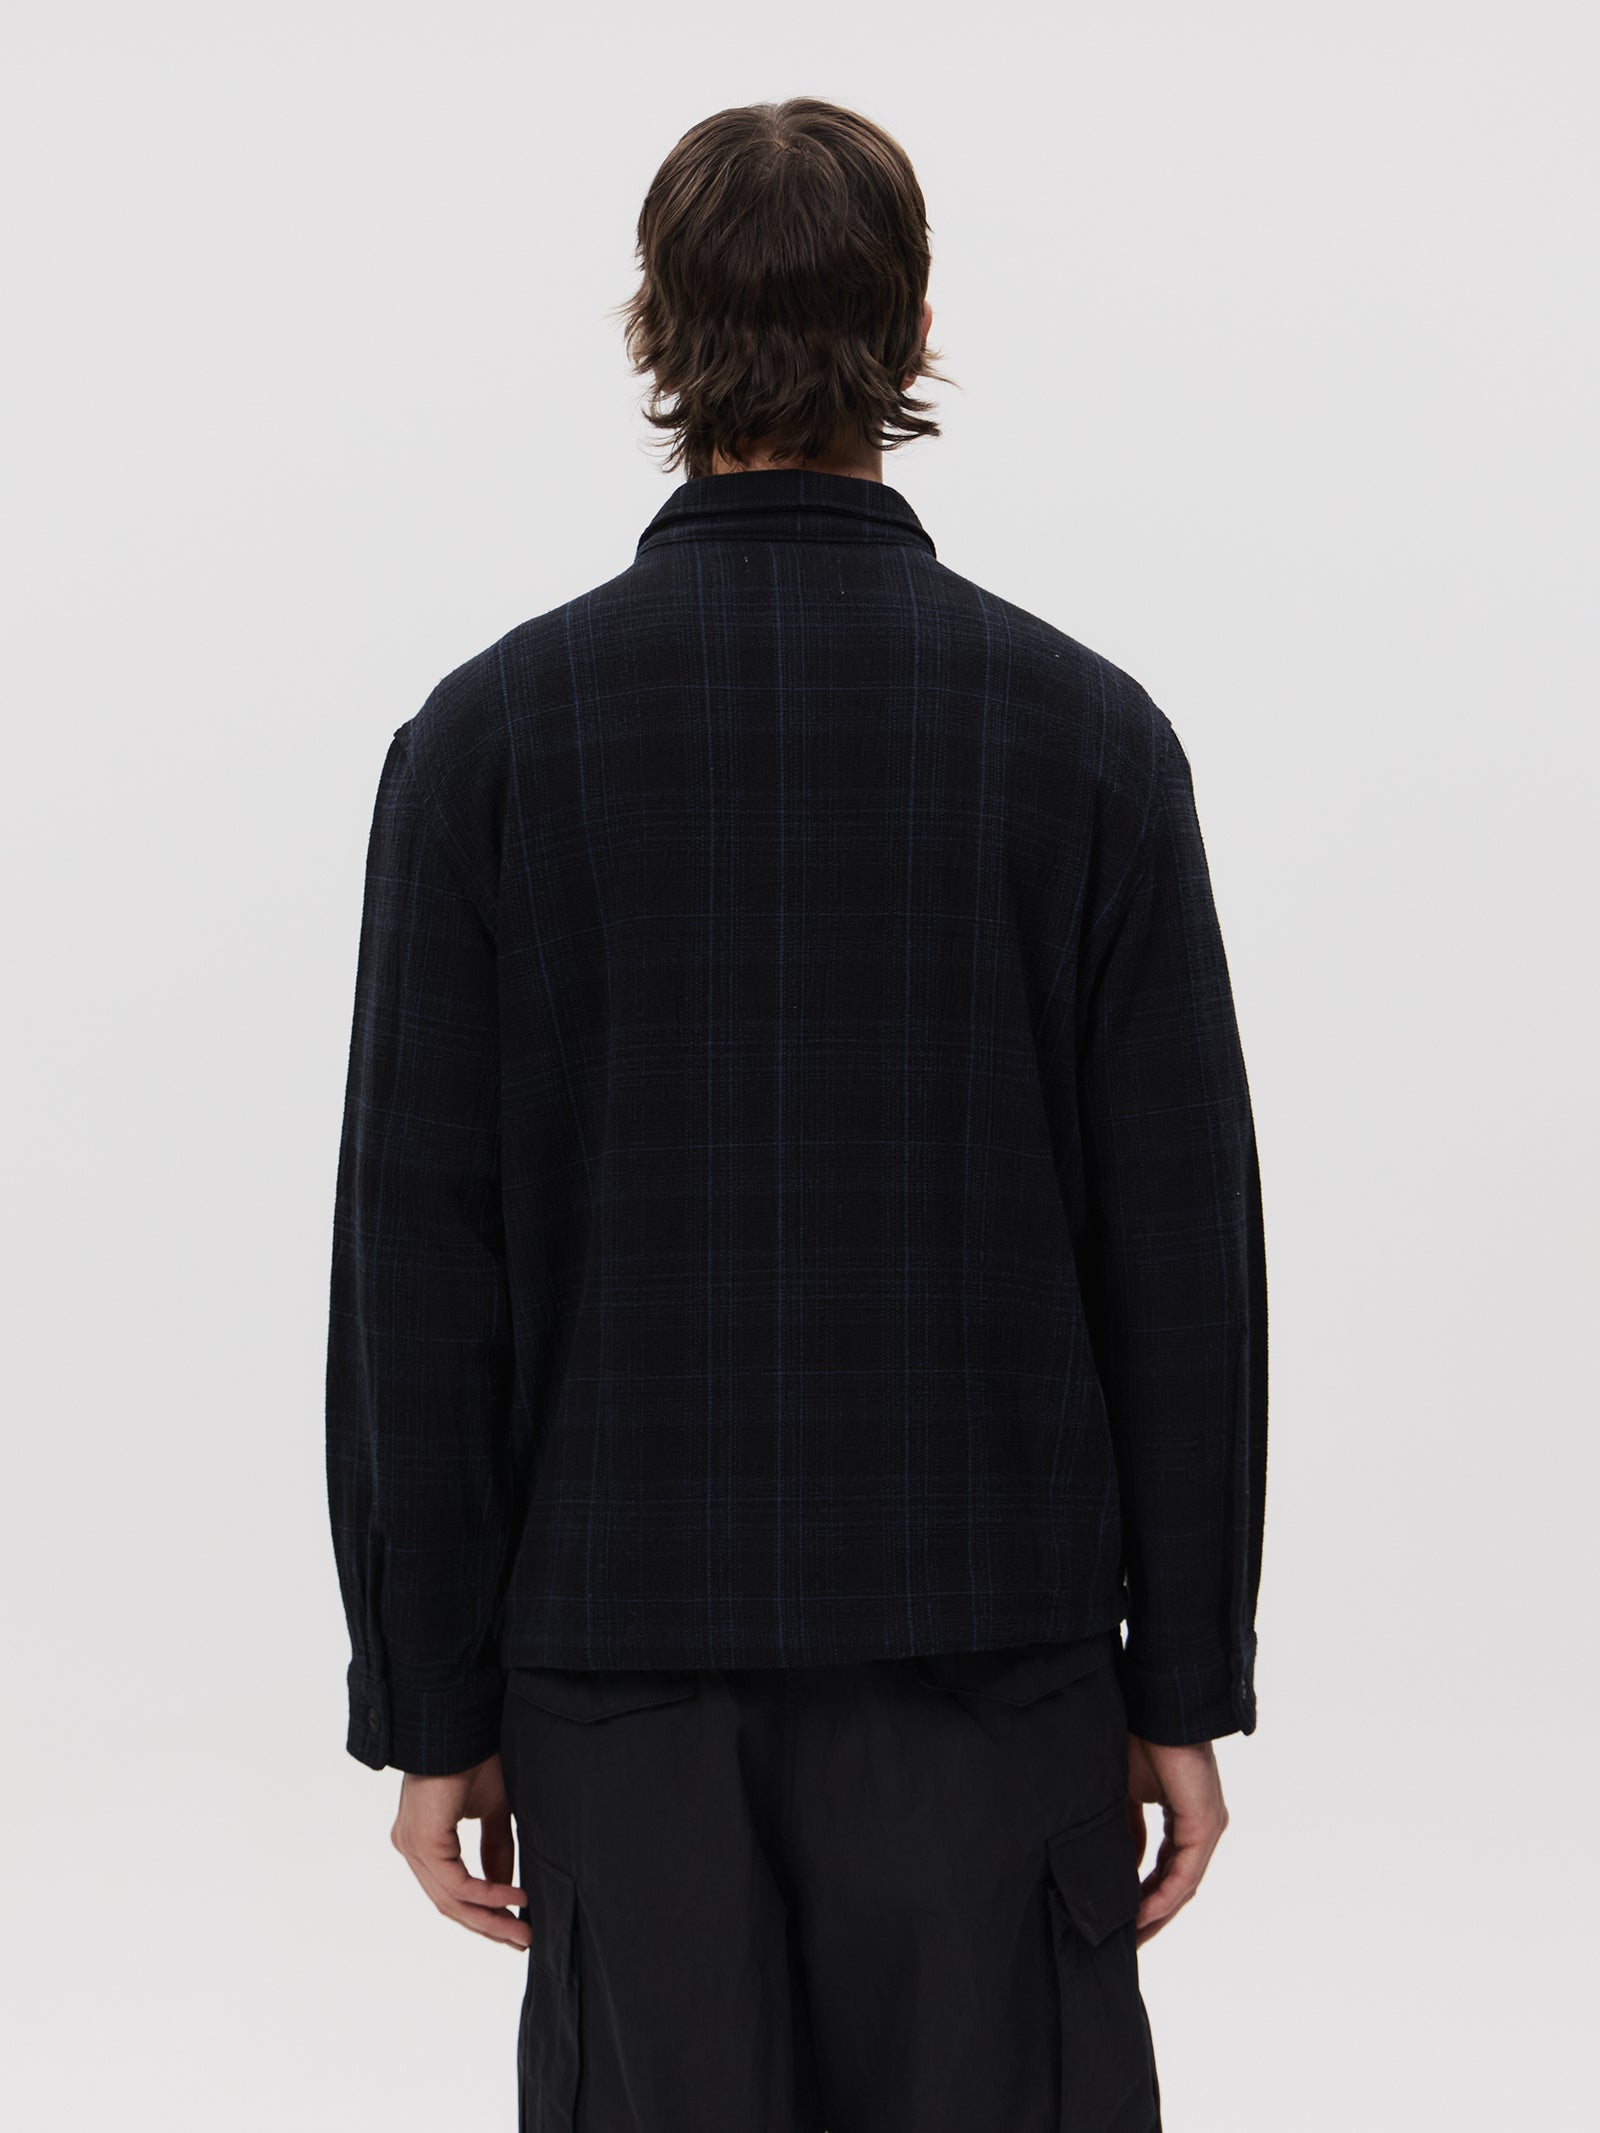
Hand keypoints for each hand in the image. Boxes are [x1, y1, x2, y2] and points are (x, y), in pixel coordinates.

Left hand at [390, 1752, 531, 1951]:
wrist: (461, 1724)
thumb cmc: (476, 1756)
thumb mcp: (494, 1810)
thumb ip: (497, 1848)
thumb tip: (507, 1886)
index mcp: (424, 1840)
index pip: (450, 1890)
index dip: (483, 1914)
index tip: (514, 1928)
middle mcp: (412, 1847)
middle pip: (450, 1903)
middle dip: (488, 1926)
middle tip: (522, 1941)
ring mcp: (412, 1846)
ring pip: (452, 1900)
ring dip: (490, 1918)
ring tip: (522, 1930)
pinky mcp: (422, 1842)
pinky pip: (456, 1883)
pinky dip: (488, 1894)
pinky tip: (514, 1898)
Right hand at [1125, 1733, 1229, 1947]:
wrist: (1156, 1708)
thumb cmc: (1140, 1740)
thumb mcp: (1126, 1795)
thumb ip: (1128, 1832)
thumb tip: (1126, 1870)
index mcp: (1186, 1819)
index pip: (1166, 1870)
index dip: (1144, 1897)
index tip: (1121, 1921)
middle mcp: (1202, 1828)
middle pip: (1177, 1886)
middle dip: (1151, 1916)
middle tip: (1126, 1943)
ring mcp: (1206, 1828)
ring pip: (1183, 1886)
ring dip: (1157, 1913)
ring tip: (1131, 1937)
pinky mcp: (1205, 1824)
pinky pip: (1185, 1873)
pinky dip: (1163, 1895)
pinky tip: (1141, 1912)